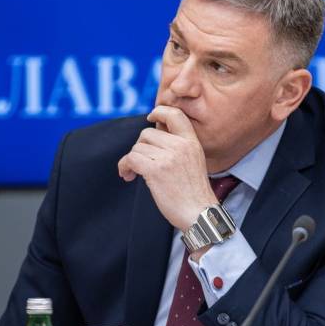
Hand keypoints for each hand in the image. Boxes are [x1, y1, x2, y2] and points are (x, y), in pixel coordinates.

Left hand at [118, 105, 217, 231]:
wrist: (199, 214)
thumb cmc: (193, 193)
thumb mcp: (194, 161)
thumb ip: (178, 146)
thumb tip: (153, 136)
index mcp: (192, 142)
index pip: (175, 114)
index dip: (159, 112)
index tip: (150, 117)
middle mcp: (181, 146)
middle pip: (147, 134)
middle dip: (140, 147)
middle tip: (139, 163)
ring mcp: (168, 157)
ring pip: (137, 147)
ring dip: (131, 160)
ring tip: (134, 173)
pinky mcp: (156, 170)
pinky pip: (131, 159)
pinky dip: (124, 166)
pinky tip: (128, 176)